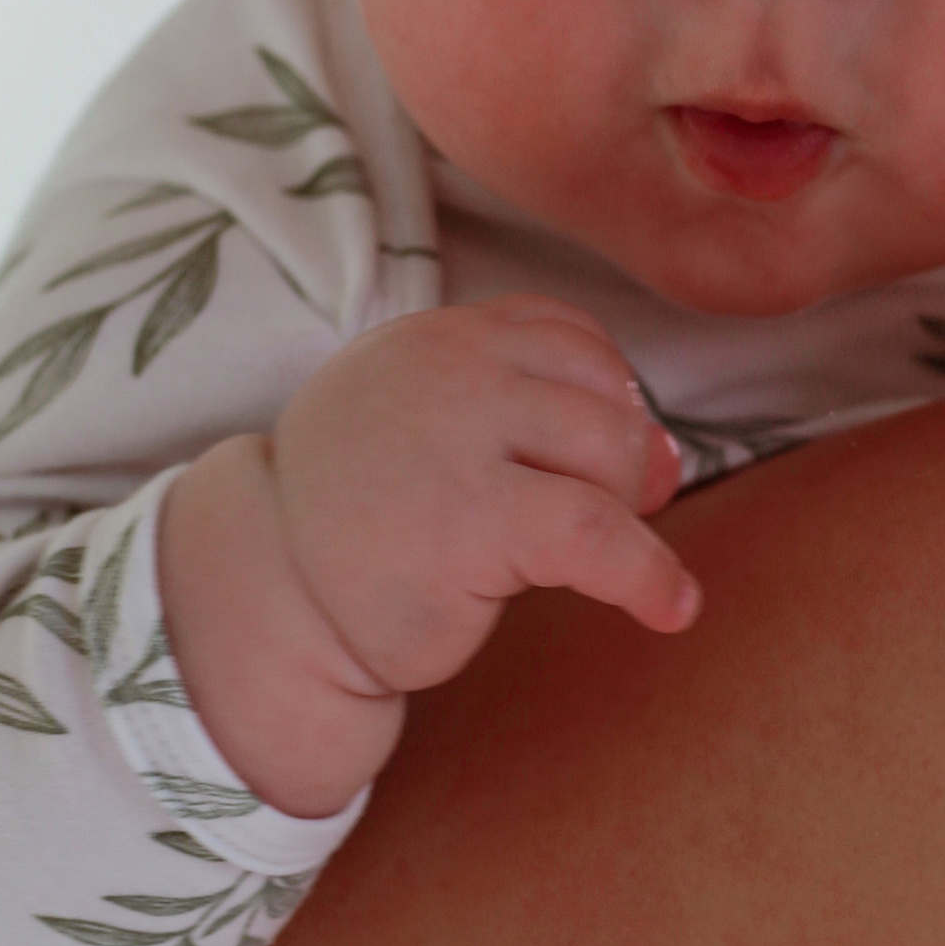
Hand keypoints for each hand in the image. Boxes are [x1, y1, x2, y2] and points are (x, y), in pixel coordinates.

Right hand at [160, 299, 694, 817]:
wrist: (272, 599)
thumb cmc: (367, 521)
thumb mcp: (433, 433)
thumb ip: (536, 417)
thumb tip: (670, 455)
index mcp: (439, 338)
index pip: (569, 337)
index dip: (603, 400)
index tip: (591, 459)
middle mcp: (451, 368)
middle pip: (606, 394)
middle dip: (620, 464)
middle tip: (591, 520)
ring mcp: (460, 438)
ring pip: (614, 450)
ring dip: (621, 513)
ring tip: (585, 560)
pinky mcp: (474, 521)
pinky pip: (601, 534)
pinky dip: (652, 574)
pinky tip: (672, 608)